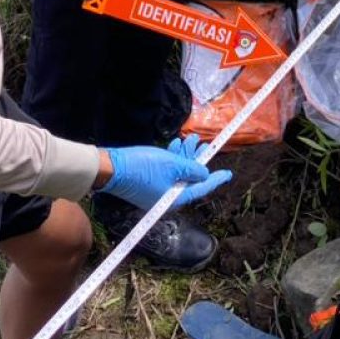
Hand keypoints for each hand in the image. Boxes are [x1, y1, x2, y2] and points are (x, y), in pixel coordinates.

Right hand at [97, 135, 232, 209]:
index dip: (216, 179)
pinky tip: (176, 145)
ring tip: (192, 139)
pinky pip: (167, 172)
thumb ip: (192, 168)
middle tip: (206, 146)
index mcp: (174, 200)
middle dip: (198, 160)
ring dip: (185, 156)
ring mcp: (156, 191)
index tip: (228, 173)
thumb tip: (204, 174)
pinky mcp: (147, 183)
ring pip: (178, 173)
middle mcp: (166, 199)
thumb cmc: (142, 166)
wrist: (111, 168)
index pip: (200, 189)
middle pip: (189, 180)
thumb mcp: (172, 164)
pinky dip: (173, 159)